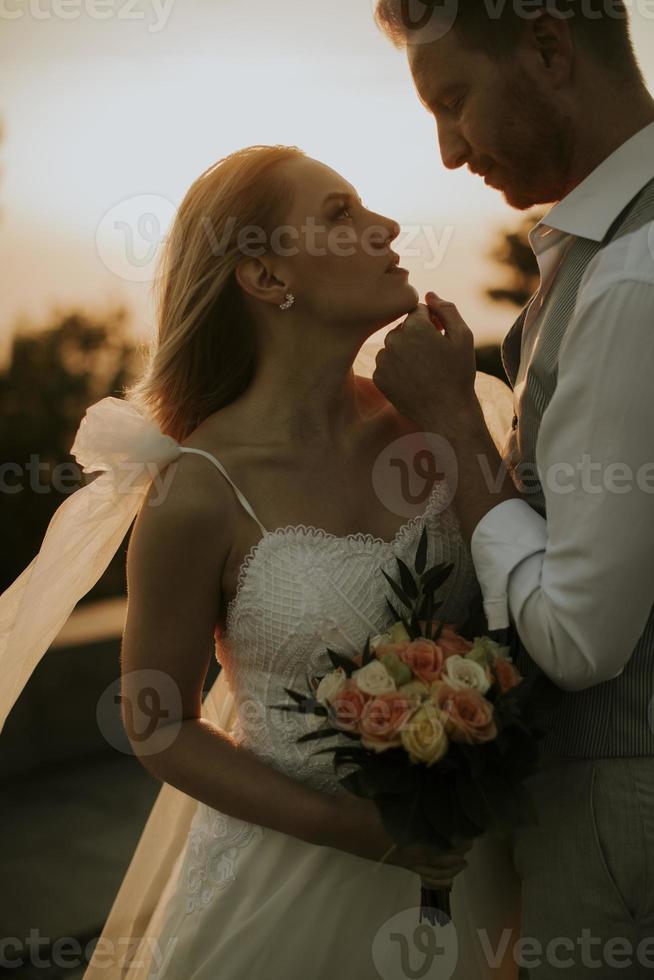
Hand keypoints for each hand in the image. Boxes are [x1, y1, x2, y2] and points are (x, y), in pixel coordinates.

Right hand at [325, 791, 470, 887]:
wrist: (337, 822)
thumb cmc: (361, 803)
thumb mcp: (389, 793)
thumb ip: (413, 792)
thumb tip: (435, 783)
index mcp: (413, 834)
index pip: (448, 839)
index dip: (463, 833)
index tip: (472, 821)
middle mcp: (412, 851)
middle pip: (447, 855)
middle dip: (461, 846)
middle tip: (470, 833)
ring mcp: (405, 860)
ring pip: (438, 869)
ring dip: (452, 863)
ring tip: (463, 855)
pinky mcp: (398, 863)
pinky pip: (425, 873)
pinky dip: (439, 874)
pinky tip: (446, 868)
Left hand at [372, 293, 479, 434]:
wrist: (446, 412)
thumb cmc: (458, 374)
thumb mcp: (463, 336)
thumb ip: (446, 309)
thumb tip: (429, 294)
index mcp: (414, 326)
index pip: (418, 311)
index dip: (432, 322)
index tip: (441, 337)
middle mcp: (393, 340)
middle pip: (403, 327)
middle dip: (418, 335)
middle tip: (434, 356)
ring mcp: (383, 360)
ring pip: (393, 345)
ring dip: (406, 351)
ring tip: (425, 370)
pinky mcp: (378, 377)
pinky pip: (387, 364)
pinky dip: (398, 368)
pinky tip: (413, 380)